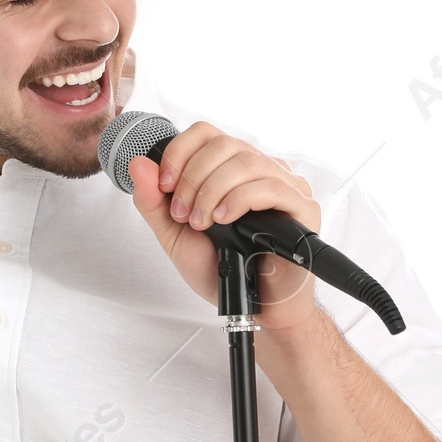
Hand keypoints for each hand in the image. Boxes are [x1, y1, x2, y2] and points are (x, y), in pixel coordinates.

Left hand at [126, 121, 321, 328]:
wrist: (250, 307)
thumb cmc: (219, 268)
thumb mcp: (173, 233)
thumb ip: (153, 200)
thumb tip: (138, 162)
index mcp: (230, 168)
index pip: (206, 133)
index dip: (179, 152)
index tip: (164, 184)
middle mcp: (259, 169)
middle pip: (223, 144)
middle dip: (193, 177)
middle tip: (184, 214)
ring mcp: (285, 185)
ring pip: (246, 161)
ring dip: (213, 190)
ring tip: (203, 222)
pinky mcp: (303, 207)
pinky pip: (271, 187)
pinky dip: (240, 199)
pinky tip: (225, 219)